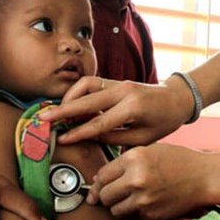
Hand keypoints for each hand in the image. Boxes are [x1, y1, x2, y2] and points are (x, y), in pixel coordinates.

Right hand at [38, 76, 194, 145]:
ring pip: (85, 85)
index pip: (98, 123)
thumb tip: (88, 137)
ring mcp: (119, 82)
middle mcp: (123, 91)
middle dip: (63, 110)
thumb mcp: (143, 138)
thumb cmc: (163, 121)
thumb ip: (114, 138)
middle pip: (86, 100)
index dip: (78, 132)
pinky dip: (77, 92)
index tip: (61, 140)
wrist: (176, 98)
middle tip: (44, 119)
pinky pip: (91, 83)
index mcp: (132, 108)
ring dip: (68, 98)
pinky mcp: (115, 80)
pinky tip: (71, 104)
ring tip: (57, 113)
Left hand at [88, 143, 214, 219]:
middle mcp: (136, 179)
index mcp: (134, 158)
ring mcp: (143, 199)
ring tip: (132, 197)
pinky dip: (136, 212)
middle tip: (116, 192)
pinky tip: (148, 201)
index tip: (102, 184)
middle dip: (107, 195)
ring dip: (119, 205)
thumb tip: (99, 179)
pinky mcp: (151, 214)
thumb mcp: (150, 150)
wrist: (205, 178)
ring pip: (115, 209)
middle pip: (104, 195)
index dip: (101, 180)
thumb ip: (124, 162)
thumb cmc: (179, 161)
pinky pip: (132, 216)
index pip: (102, 175)